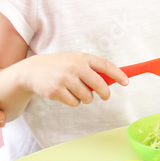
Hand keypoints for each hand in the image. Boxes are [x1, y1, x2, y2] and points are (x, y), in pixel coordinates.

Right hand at [12, 52, 126, 106]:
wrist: (33, 70)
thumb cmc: (60, 66)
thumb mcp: (75, 61)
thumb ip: (91, 68)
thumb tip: (112, 80)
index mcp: (82, 58)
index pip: (105, 65)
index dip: (118, 74)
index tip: (126, 82)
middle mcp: (75, 67)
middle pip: (99, 85)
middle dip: (105, 93)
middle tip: (105, 96)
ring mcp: (65, 79)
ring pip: (87, 97)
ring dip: (85, 98)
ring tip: (77, 91)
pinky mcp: (56, 91)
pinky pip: (74, 103)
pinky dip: (73, 102)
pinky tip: (65, 94)